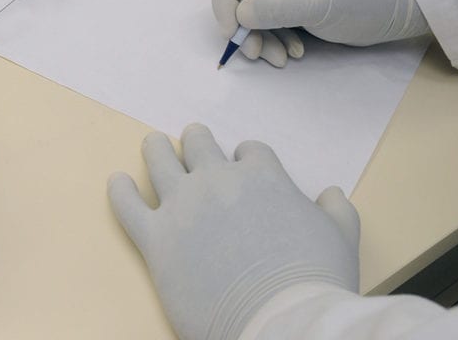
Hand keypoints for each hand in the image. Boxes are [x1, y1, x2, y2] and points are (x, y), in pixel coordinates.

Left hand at [107, 124, 359, 339]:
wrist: (279, 319)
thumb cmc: (313, 281)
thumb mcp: (341, 236)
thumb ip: (336, 210)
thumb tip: (331, 194)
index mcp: (262, 176)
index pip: (249, 151)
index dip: (246, 158)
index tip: (244, 165)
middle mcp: (218, 181)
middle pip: (199, 144)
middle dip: (197, 141)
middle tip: (191, 139)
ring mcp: (183, 207)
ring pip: (159, 160)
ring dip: (156, 148)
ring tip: (153, 144)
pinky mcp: (156, 238)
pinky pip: (127, 205)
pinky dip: (119, 191)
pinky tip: (117, 182)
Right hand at [212, 0, 428, 66]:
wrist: (393, 12)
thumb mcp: (317, 2)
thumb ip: (275, 7)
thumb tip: (240, 16)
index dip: (225, 3)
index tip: (234, 33)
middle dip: (244, 28)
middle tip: (256, 53)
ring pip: (249, 13)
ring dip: (260, 39)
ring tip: (282, 58)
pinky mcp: (289, 1)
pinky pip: (266, 22)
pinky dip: (274, 40)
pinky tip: (293, 52)